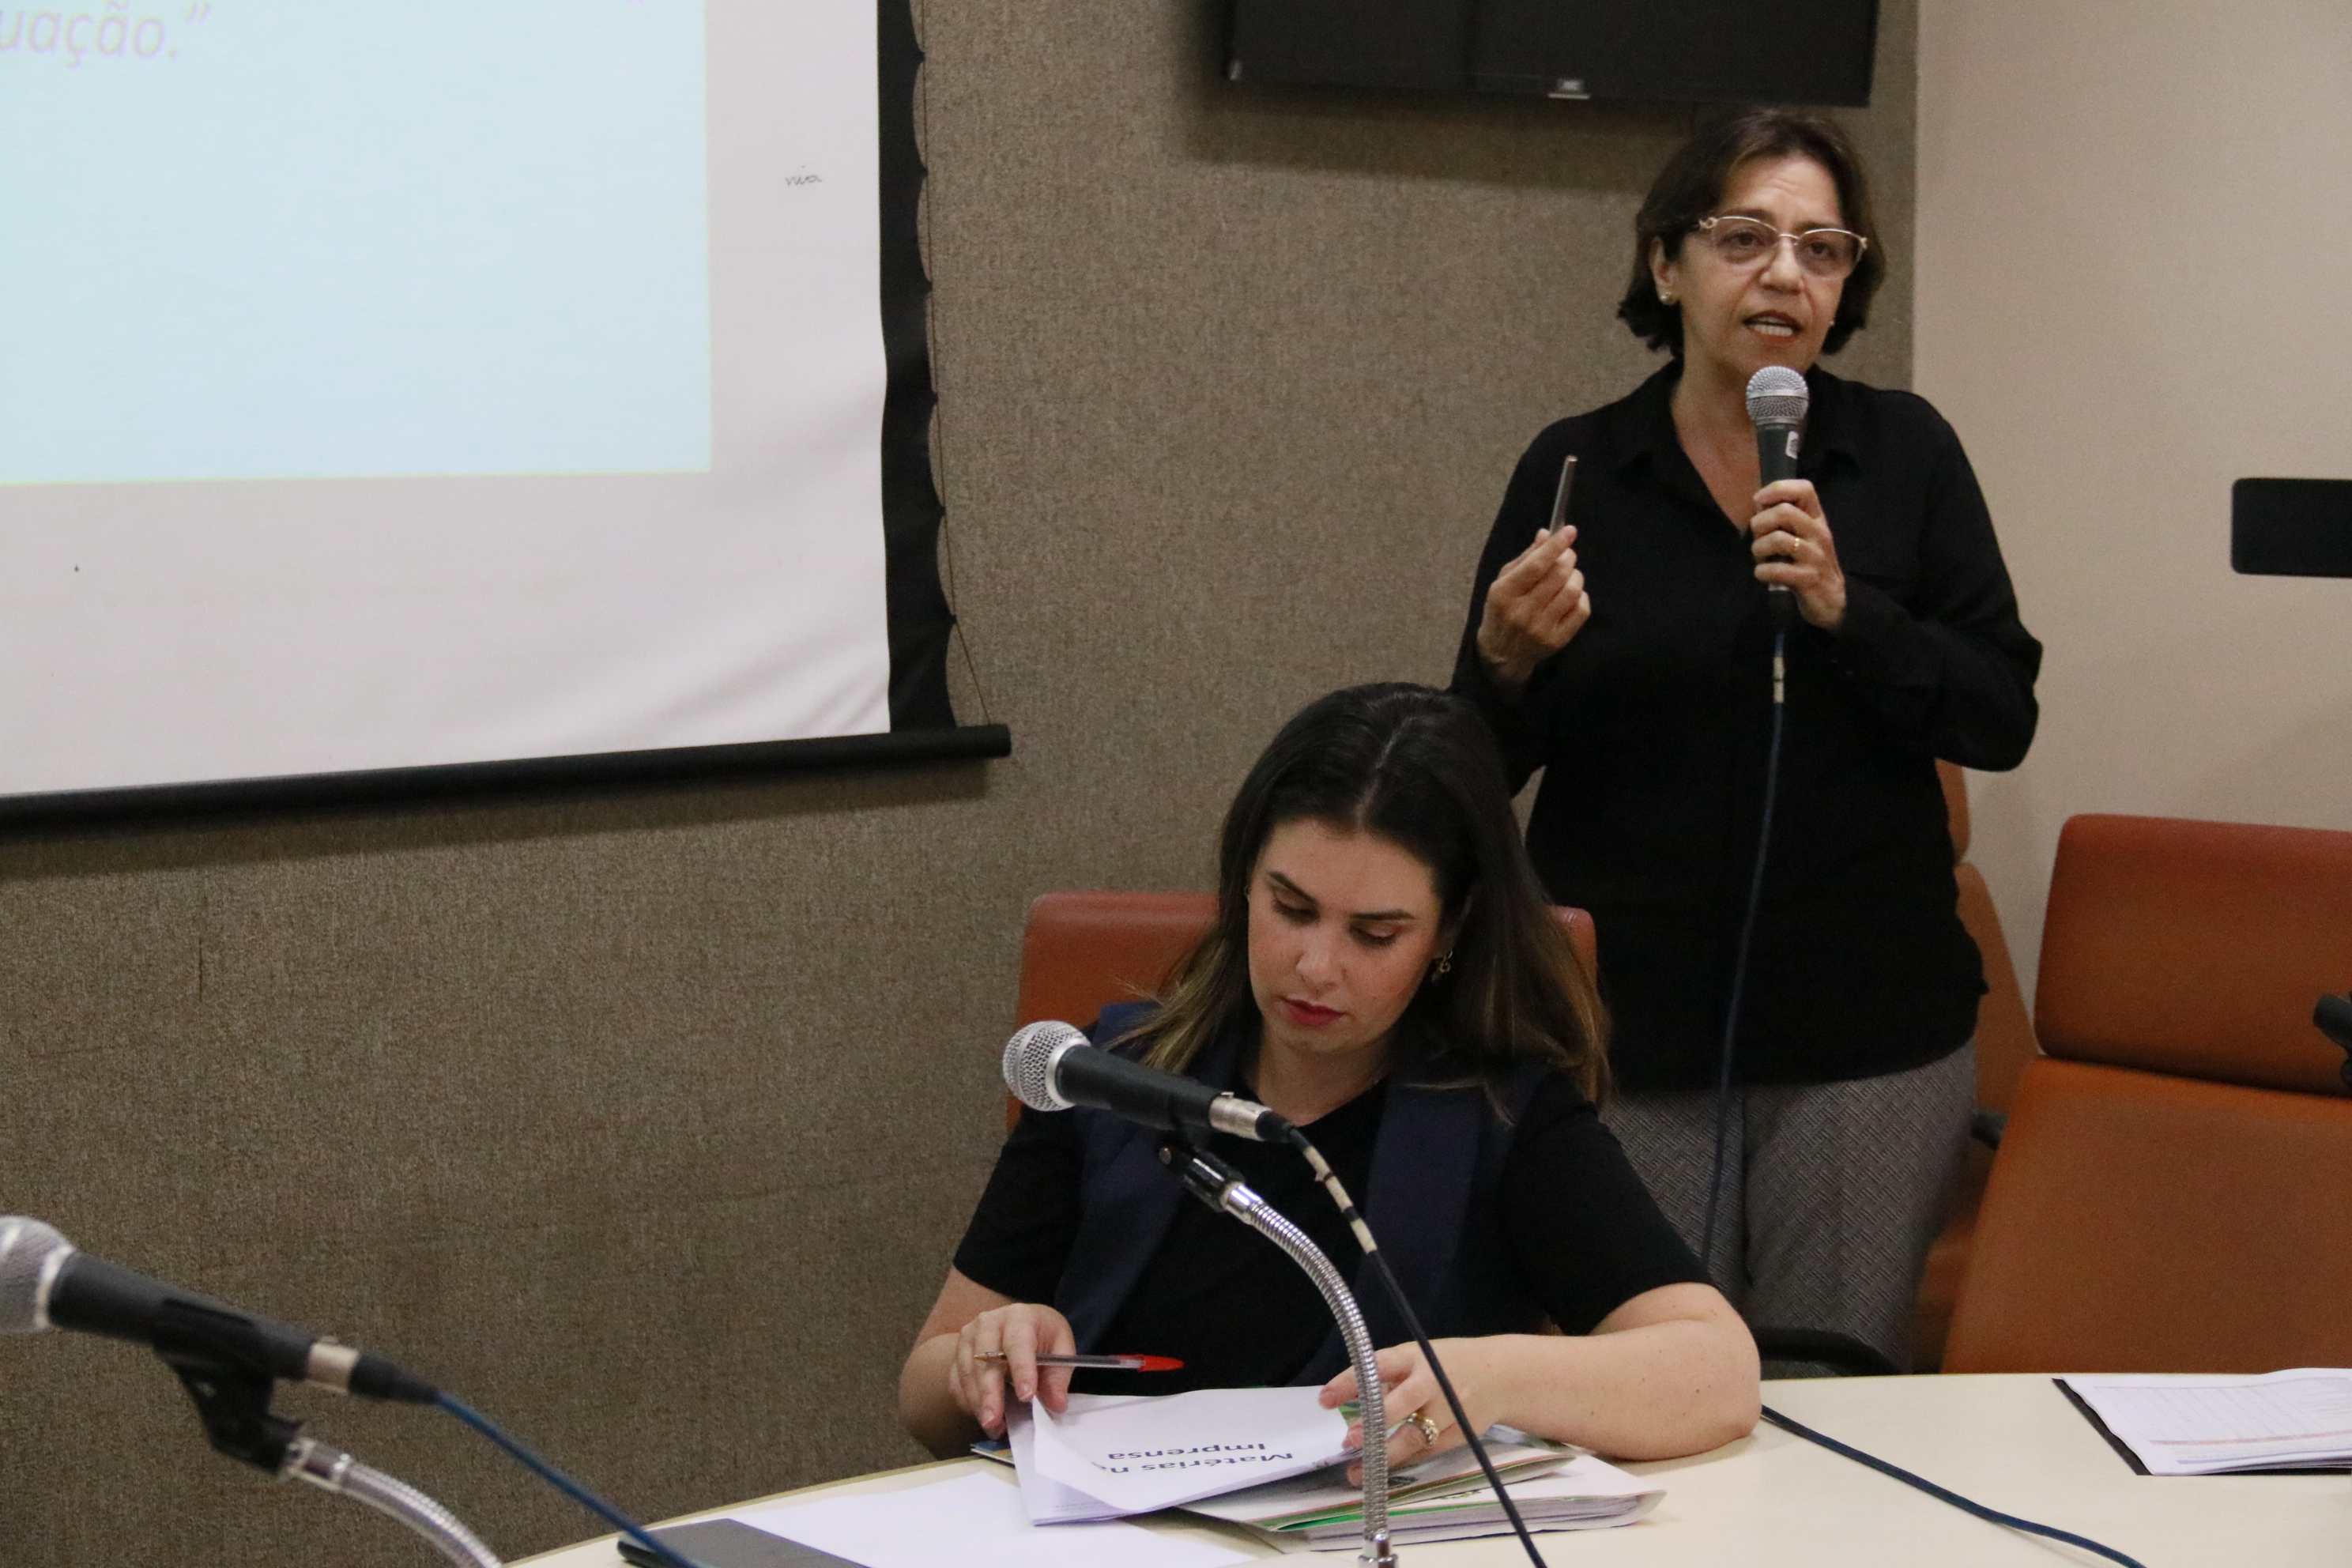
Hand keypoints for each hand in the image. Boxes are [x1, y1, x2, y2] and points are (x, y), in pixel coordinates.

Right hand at [947, 1303, 1076, 1437]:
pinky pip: (957, 1382)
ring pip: (967, 1373)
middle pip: (985, 1360)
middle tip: (994, 1421)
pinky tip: (982, 1416)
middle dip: (990, 1393)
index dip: (1022, 1369)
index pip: (1018, 1342)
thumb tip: (1056, 1405)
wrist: (1020, 1323)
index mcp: (1019, 1317)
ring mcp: (969, 1338)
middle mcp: (988, 1323)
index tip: (1026, 1396)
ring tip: (993, 1426)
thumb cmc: (1042, 1335)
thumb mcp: (1061, 1348)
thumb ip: (1058, 1377)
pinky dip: (968, 1402)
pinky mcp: (957, 1355)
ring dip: (978, 1403)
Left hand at [1319, 1339, 1506, 1484]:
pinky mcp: (1459, 1433)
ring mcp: (1449, 1410)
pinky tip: (1382, 1471)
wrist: (1501, 1375)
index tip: (1325, 1399)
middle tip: (1349, 1438)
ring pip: (1416, 1436)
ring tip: (1358, 1471)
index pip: (1379, 1366)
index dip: (1351, 1381)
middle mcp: (1433, 1382)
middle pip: (1404, 1402)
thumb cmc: (1447, 1364)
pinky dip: (1404, 1461)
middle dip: (1375, 1421)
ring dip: (1385, 1455)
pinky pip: (1427, 1451)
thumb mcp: (1418, 1356)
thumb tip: (1348, 1397)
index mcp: (1416, 1357)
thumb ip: (1388, 1375)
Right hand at [1475, 526, 1590, 696]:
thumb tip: (1547, 534)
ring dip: (1576, 576)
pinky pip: (1581, 611)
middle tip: (1567, 555)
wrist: (1501, 653)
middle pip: (1557, 575)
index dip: (1555, 545)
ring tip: (1569, 575)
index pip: (1535, 565)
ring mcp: (1540, 629)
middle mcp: (1522, 612)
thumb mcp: (1504, 582)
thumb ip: (1526, 558)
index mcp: (1504, 593)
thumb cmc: (1502, 611)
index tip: (1569, 530)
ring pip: (1572, 591)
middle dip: (1568, 558)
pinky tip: (1571, 595)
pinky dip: (1581, 596)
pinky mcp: (1556, 640)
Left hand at [1748, 478, 1844, 630]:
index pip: (1804, 489)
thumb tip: (1759, 503)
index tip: (1759, 501)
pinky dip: (1762, 572)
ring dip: (1758, 549)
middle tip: (1758, 538)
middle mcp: (1819, 533)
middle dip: (1760, 524)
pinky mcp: (1809, 579)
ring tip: (1760, 559)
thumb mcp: (1802, 536)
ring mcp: (1815, 556)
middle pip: (1784, 512)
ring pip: (1778, 540)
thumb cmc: (1809, 564)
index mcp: (1817, 518)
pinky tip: (1764, 575)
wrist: (1832, 600)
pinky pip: (1777, 570)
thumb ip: (1784, 519)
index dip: (1778, 489)